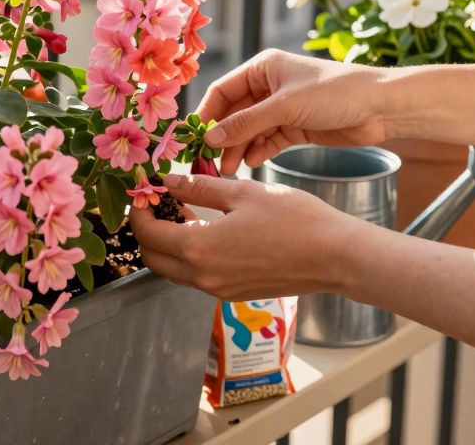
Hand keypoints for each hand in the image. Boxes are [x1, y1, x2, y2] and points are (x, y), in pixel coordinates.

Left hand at [130, 173, 370, 300]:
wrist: (337, 257)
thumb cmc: (295, 220)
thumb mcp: (242, 193)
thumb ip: (199, 187)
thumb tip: (167, 182)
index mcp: (199, 249)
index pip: (147, 234)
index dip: (138, 211)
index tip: (141, 191)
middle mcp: (204, 277)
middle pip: (153, 259)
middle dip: (146, 231)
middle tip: (156, 203)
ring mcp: (219, 290)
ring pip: (174, 271)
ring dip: (167, 244)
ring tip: (180, 211)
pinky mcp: (235, 293)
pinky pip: (197, 277)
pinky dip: (189, 255)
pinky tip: (204, 228)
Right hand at [196, 49, 391, 174]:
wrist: (382, 107)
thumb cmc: (335, 92)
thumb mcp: (285, 107)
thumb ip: (245, 123)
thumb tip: (209, 138)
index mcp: (263, 68)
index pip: (223, 91)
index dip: (207, 115)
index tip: (193, 139)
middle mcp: (269, 86)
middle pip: (234, 114)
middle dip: (222, 137)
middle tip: (208, 162)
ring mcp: (282, 108)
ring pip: (250, 131)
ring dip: (239, 149)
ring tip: (229, 170)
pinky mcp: (296, 127)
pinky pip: (268, 141)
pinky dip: (259, 152)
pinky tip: (252, 164)